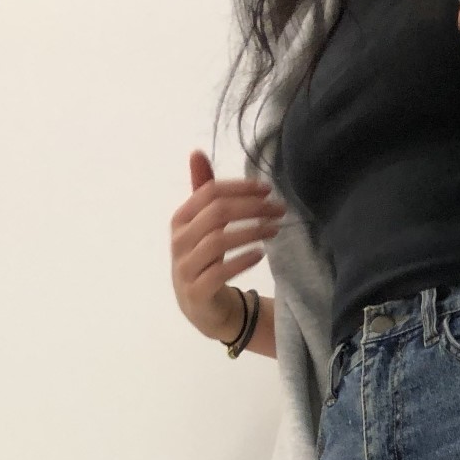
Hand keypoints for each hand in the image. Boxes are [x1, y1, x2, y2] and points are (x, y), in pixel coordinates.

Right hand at [171, 149, 285, 339]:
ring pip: (219, 241)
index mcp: (180, 219)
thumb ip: (203, 192)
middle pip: (217, 214)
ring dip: (252, 232)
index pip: (210, 193)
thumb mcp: (203, 225)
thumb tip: (197, 152)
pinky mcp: (197, 292)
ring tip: (275, 229)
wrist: (201, 308)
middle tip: (279, 209)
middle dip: (252, 208)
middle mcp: (179, 241)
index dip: (240, 188)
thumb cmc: (205, 260)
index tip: (268, 189)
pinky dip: (243, 260)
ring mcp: (185, 267)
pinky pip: (221, 271)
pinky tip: (261, 253)